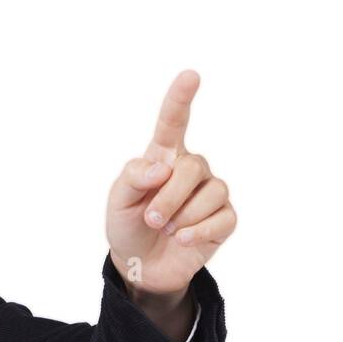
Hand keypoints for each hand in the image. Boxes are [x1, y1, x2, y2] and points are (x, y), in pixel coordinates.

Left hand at [106, 70, 236, 295]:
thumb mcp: (118, 200)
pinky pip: (221, 218)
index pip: (173, 122)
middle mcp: (192, 169)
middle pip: (191, 167)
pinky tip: (182, 239)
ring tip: (165, 230)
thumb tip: (163, 167)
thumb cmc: (128, 225)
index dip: (180, 99)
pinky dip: (196, 232)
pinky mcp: (224, 219)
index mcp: (164, 156)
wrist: (140, 265)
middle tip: (150, 219)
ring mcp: (211, 192)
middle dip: (168, 197)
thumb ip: (133, 177)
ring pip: (210, 193)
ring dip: (181, 216)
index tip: (190, 76)